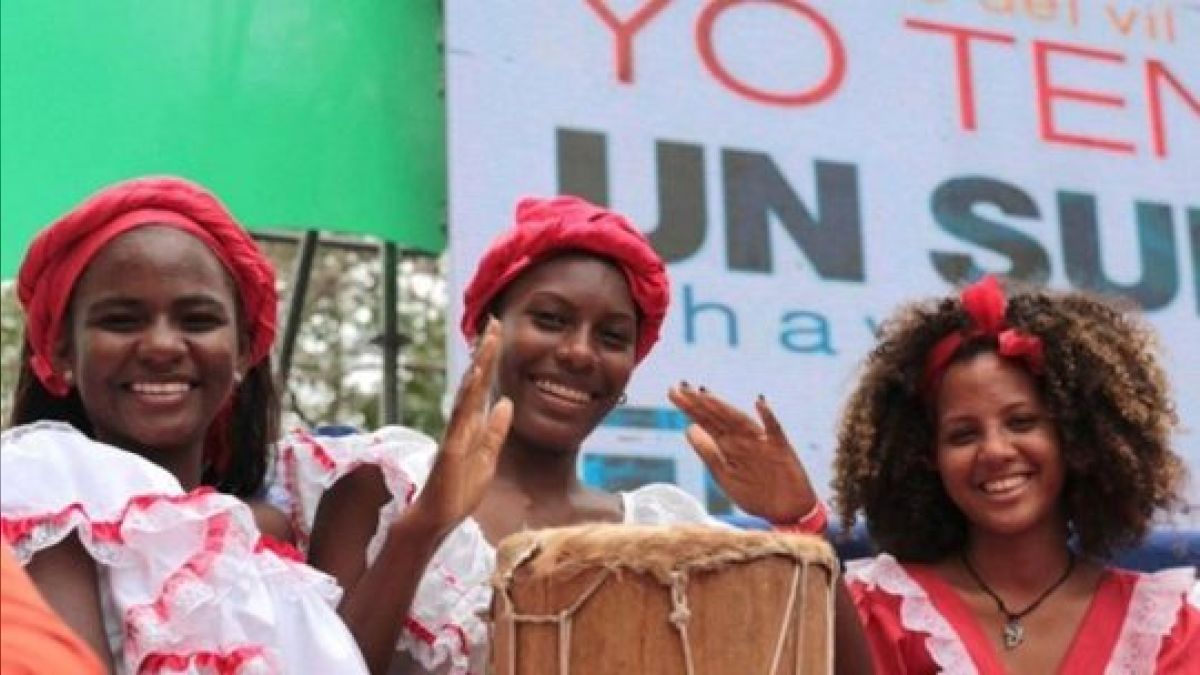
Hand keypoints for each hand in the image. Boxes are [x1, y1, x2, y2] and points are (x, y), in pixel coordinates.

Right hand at [406, 318, 512, 535]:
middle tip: (493, 323)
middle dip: (484, 353)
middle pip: (474, 382)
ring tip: (486, 341)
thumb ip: (495, 431)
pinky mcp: (451, 448)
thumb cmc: (459, 492)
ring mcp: (455, 434)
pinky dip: (466, 395)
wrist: (437, 519)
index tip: (498, 334)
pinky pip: (459, 417)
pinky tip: (473, 376)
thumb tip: (507, 402)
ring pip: (466, 393)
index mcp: (471, 425)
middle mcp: (461, 424)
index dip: (490, 361)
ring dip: (477, 367)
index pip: (483, 386)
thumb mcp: (488, 458)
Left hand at [667, 384, 816, 523]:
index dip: (689, 407)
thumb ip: (708, 452)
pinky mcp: (782, 450)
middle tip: (680, 386)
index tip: (672, 392)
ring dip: (724, 408)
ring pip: (740, 422)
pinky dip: (768, 417)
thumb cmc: (756, 492)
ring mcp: (762, 443)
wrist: (788, 512)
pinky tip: (760, 403)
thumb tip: (688, 428)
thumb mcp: (725, 475)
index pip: (705, 421)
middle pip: (718, 418)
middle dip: (699, 403)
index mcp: (729, 445)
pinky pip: (775, 431)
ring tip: (706, 394)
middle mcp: (743, 440)